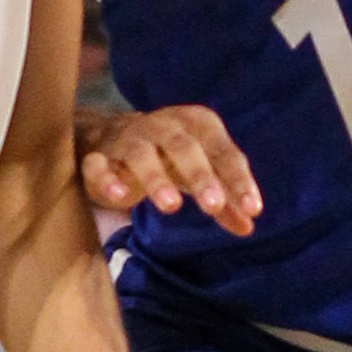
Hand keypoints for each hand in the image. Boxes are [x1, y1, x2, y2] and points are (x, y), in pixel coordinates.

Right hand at [79, 105, 261, 233]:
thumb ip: (224, 200)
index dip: (238, 179)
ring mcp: (128, 139)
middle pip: (183, 147)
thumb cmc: (169, 156)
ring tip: (172, 207)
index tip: (253, 209)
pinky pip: (98, 165)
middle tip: (214, 206)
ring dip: (157, 179)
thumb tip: (247, 227)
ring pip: (142, 155)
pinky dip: (105, 178)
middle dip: (200, 175)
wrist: (111, 137)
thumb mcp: (199, 174)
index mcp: (196, 124)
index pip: (222, 150)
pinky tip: (117, 196)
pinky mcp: (98, 156)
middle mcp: (163, 126)